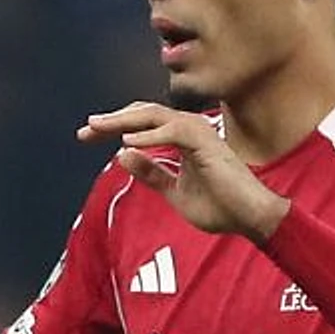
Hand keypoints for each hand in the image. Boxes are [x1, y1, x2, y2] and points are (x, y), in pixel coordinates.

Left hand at [77, 101, 290, 241]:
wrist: (249, 219)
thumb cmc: (219, 206)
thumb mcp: (174, 192)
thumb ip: (152, 173)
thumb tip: (123, 155)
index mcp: (182, 138)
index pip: (142, 124)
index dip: (114, 126)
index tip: (87, 135)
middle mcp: (189, 129)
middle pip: (143, 114)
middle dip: (112, 120)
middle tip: (85, 128)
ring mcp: (199, 133)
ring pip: (154, 116)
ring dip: (124, 121)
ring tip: (98, 128)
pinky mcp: (206, 143)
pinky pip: (173, 131)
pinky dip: (150, 136)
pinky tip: (127, 141)